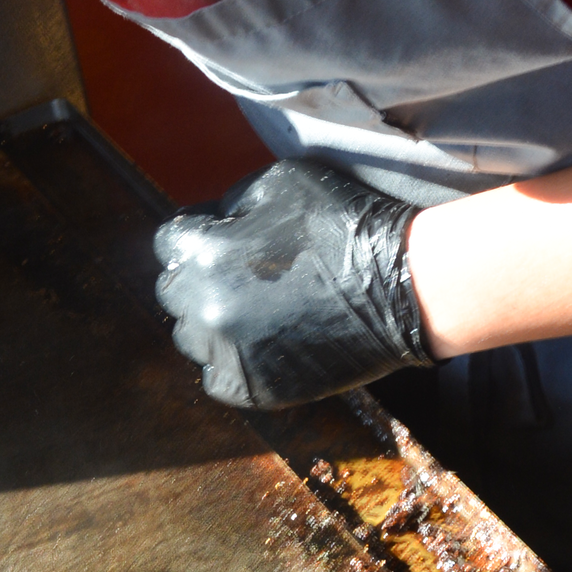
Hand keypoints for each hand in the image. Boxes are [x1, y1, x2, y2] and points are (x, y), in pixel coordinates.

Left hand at [153, 157, 430, 411]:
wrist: (403, 285)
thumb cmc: (344, 224)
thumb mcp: (276, 184)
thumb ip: (228, 204)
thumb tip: (210, 224)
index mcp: (205, 254)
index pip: (169, 242)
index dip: (197, 235)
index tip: (221, 237)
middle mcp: (208, 307)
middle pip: (174, 291)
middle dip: (198, 276)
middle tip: (239, 272)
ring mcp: (232, 353)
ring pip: (192, 337)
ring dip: (211, 320)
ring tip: (252, 307)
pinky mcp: (257, 387)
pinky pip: (216, 377)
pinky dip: (229, 360)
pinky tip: (256, 340)